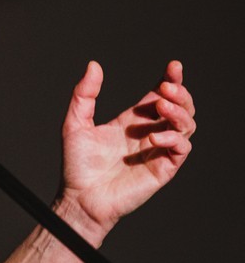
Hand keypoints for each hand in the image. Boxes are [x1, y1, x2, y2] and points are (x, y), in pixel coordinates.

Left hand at [58, 60, 195, 237]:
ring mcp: (157, 151)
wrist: (79, 197)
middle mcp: (149, 133)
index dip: (170, 79)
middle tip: (166, 86)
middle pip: (179, 107)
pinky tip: (155, 137)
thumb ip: (84, 94)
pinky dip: (174, 139)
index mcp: (132, 121)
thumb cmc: (77, 164)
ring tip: (162, 106)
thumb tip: (94, 65)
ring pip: (186, 125)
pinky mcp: (162, 169)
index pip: (159, 95)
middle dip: (179, 93)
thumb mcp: (75, 122)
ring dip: (179, 112)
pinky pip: (181, 149)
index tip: (173, 66)